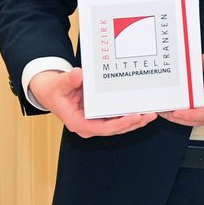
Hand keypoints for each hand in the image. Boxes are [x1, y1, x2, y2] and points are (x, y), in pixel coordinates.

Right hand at [29, 67, 156, 137]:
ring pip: (118, 126)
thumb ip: (69, 80)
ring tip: (151, 114)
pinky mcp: (100, 117)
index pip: (102, 128)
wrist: (51, 92)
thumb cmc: (55, 90)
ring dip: (135, 121)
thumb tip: (78, 75)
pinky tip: (143, 110)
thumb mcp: (60, 84)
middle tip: (150, 115)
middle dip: (133, 123)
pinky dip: (130, 116)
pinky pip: (117, 118)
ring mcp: (95, 122)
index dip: (120, 124)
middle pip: (114, 129)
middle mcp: (88, 125)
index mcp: (78, 122)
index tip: (134, 118)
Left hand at [162, 54, 203, 126]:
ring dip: (185, 119)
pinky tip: (183, 110)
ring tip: (169, 112)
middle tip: (165, 111)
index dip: (190, 114)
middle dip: (180, 118)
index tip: (176, 112)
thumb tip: (203, 61)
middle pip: (201, 120)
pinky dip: (192, 116)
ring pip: (202, 121)